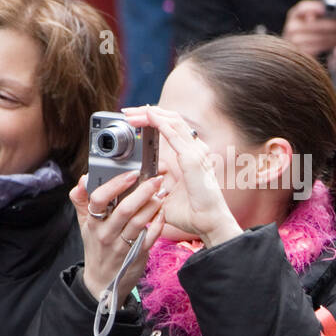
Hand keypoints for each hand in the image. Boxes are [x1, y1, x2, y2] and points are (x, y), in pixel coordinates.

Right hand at [72, 169, 165, 305]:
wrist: (102, 282)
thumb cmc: (97, 247)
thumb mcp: (85, 225)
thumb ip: (82, 200)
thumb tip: (83, 179)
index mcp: (93, 222)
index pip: (99, 198)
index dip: (115, 184)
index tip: (132, 173)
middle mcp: (106, 233)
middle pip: (124, 209)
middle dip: (143, 191)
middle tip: (155, 179)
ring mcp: (121, 245)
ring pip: (139, 221)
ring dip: (153, 205)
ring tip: (161, 193)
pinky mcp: (136, 254)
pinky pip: (150, 236)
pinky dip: (158, 222)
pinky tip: (162, 213)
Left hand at [124, 106, 242, 247]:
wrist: (207, 222)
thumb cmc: (191, 212)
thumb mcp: (167, 193)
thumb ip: (157, 184)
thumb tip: (142, 183)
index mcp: (190, 155)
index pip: (172, 128)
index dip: (153, 120)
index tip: (134, 120)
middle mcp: (195, 149)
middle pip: (171, 119)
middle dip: (147, 113)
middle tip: (128, 112)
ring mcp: (195, 151)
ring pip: (172, 121)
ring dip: (149, 115)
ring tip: (131, 114)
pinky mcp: (191, 157)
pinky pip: (174, 133)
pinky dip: (159, 122)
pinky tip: (147, 116)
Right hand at [282, 0, 335, 56]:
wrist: (298, 59)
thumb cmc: (310, 36)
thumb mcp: (310, 24)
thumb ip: (320, 17)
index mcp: (294, 15)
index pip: (303, 8)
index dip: (314, 7)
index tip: (325, 9)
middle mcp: (291, 27)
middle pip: (316, 24)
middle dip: (335, 25)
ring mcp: (294, 41)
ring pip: (320, 37)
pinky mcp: (301, 53)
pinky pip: (320, 47)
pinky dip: (332, 45)